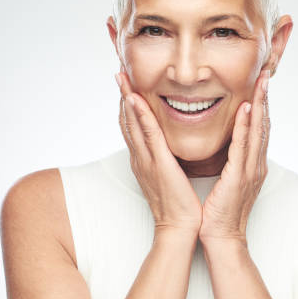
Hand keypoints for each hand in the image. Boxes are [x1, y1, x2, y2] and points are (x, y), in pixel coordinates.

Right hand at [116, 68, 202, 235]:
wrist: (179, 226)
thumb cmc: (178, 204)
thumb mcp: (168, 176)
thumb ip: (165, 159)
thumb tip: (168, 146)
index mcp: (144, 159)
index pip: (132, 126)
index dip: (128, 104)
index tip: (127, 84)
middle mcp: (140, 157)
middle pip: (126, 120)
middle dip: (122, 95)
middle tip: (118, 72)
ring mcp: (146, 159)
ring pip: (132, 123)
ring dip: (126, 98)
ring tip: (121, 77)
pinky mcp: (157, 163)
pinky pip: (147, 134)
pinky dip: (139, 115)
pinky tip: (134, 99)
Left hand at [198, 69, 270, 246]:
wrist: (221, 237)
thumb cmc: (221, 210)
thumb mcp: (230, 179)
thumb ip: (234, 160)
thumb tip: (231, 143)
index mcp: (253, 164)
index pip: (260, 128)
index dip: (262, 104)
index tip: (260, 83)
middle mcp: (256, 164)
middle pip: (264, 124)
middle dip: (265, 98)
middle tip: (266, 73)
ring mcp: (251, 170)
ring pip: (258, 131)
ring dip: (261, 104)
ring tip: (261, 82)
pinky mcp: (240, 178)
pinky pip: (243, 147)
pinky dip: (247, 126)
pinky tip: (247, 109)